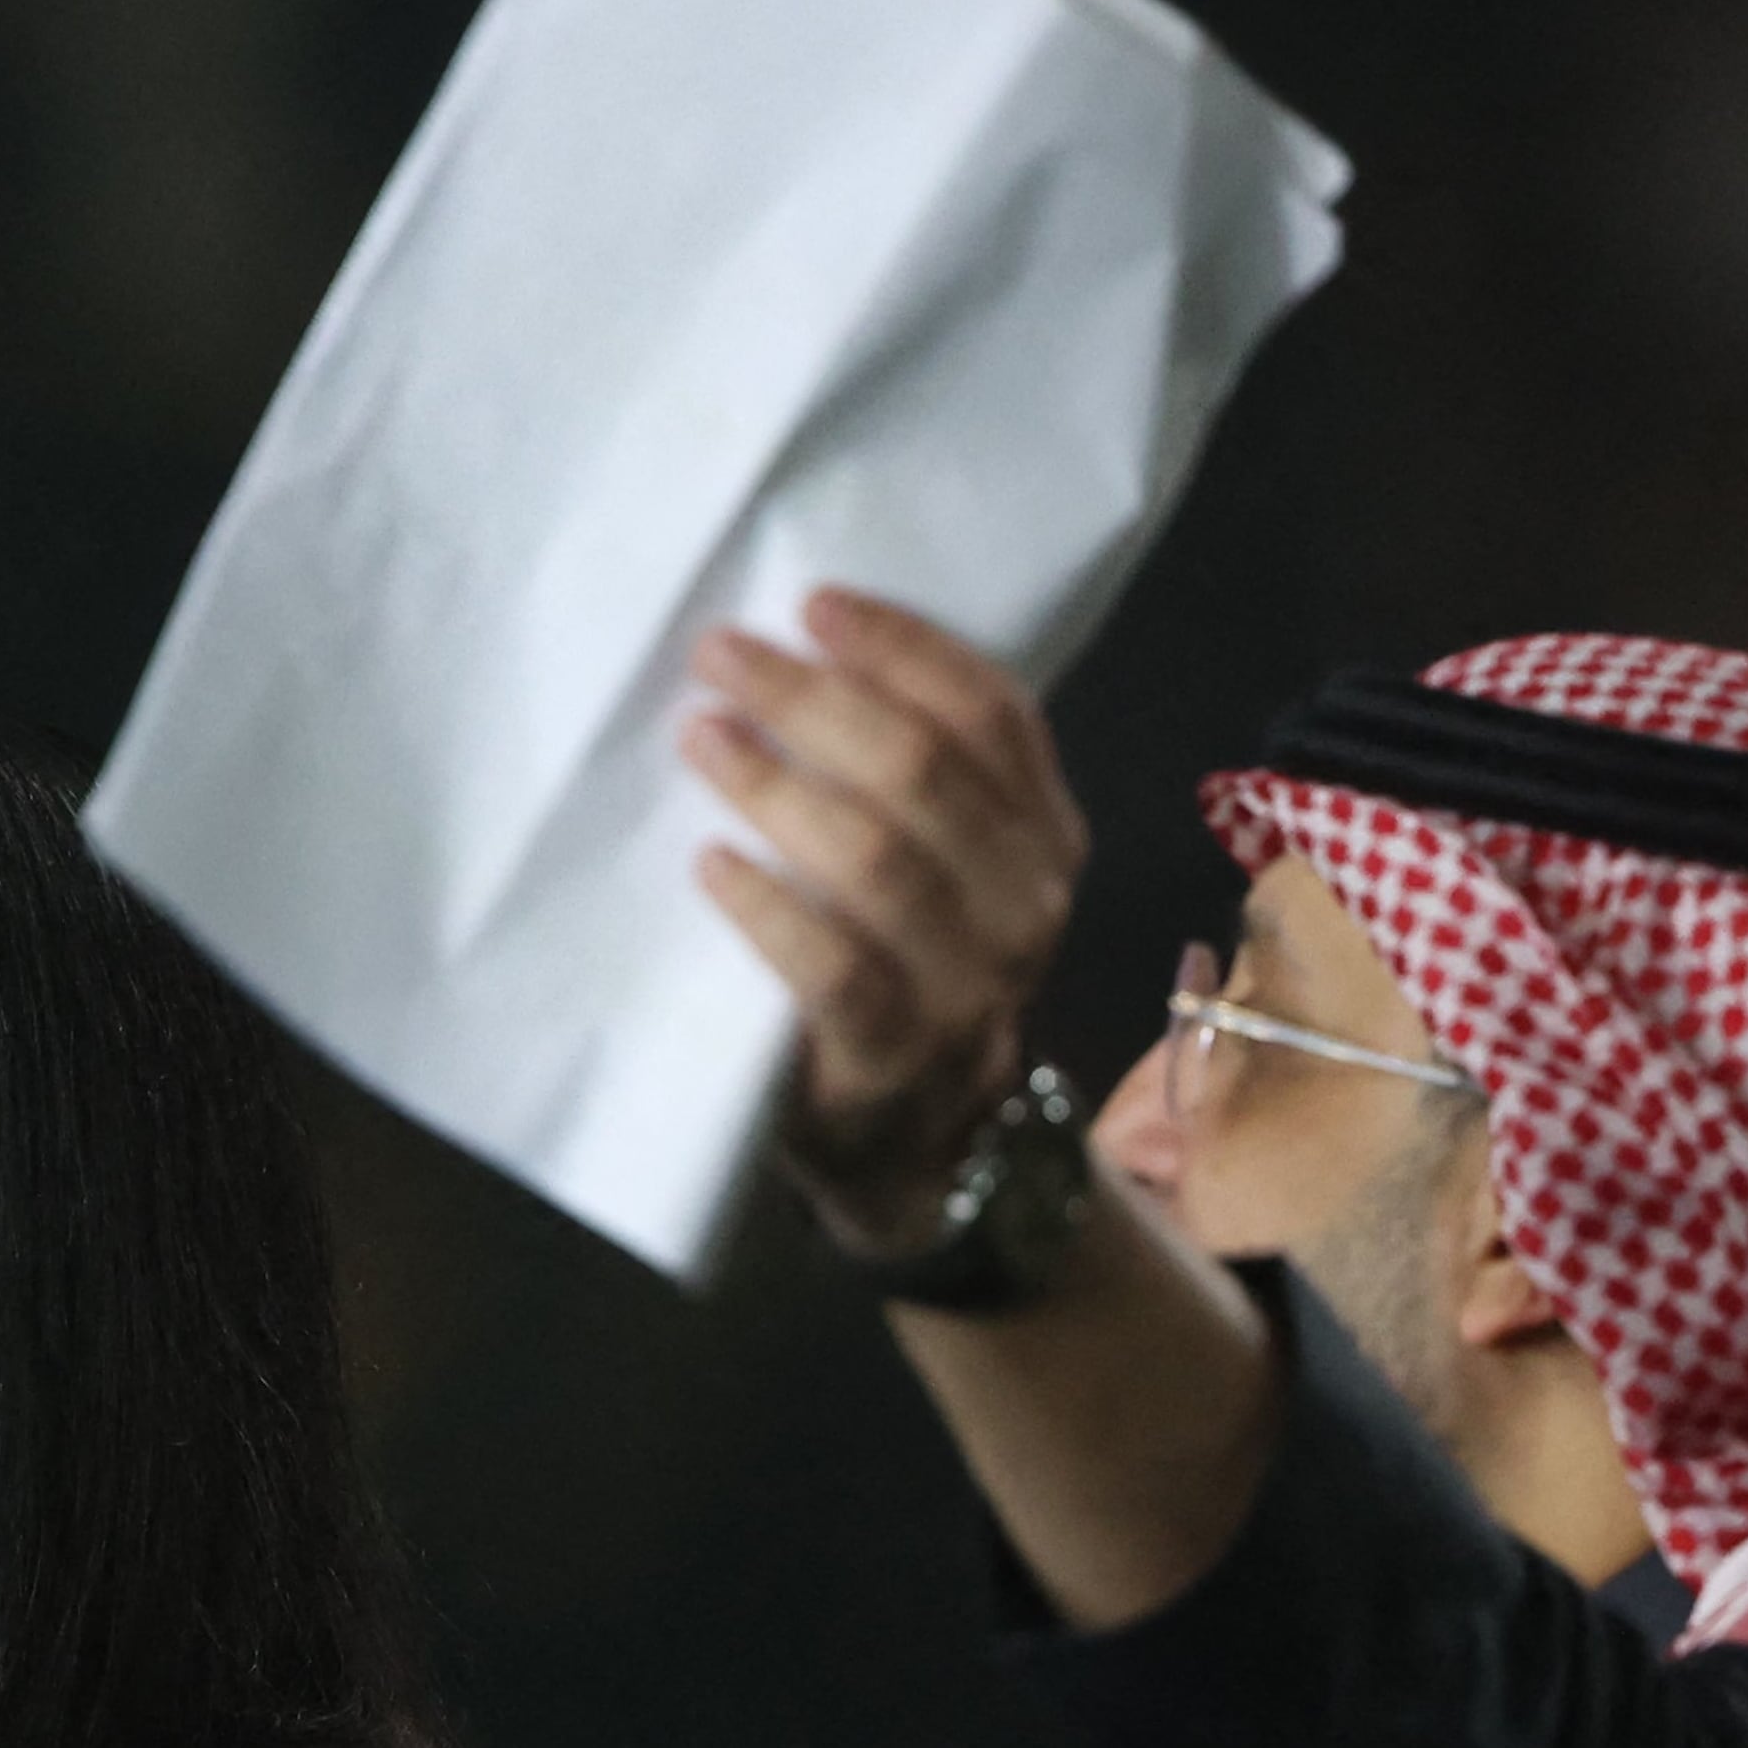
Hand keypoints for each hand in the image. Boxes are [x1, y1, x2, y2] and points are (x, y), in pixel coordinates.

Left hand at [687, 589, 1087, 1252]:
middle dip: (815, 699)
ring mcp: (970, 987)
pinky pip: (833, 967)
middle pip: (926, 772)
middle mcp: (1026, 904)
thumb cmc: (908, 965)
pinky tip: (710, 863)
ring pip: (881, 862)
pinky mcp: (896, 1058)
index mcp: (1045, 834)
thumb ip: (917, 777)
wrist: (914, 1142)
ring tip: (702, 738)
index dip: (902, 648)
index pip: (993, 714)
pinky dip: (765, 907)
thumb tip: (803, 648)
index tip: (811, 605)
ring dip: (779, 785)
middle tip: (721, 657)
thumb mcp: (949, 865)